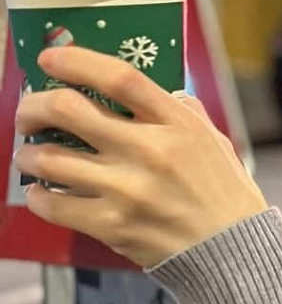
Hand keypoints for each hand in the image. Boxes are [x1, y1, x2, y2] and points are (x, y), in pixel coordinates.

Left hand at [14, 46, 267, 267]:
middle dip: (35, 106)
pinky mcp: (111, 225)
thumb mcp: (212, 136)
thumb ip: (180, 110)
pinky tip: (41, 190)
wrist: (230, 246)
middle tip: (28, 112)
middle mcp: (149, 150)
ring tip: (31, 154)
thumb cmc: (221, 188)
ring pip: (49, 158)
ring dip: (29, 153)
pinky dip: (37, 194)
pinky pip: (53, 204)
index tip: (51, 57)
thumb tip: (148, 91)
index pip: (120, 78)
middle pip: (69, 109)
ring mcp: (127, 189)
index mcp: (176, 123)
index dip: (77, 61)